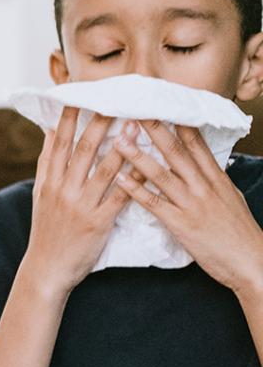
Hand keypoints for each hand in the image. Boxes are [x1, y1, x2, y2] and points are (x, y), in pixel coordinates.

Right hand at [22, 107, 133, 295]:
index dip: (70, 119)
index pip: (59, 143)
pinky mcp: (98, 222)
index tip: (79, 96)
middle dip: (99, 123)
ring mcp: (81, 205)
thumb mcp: (40, 195)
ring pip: (104, 169)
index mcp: (49, 181)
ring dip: (122, 145)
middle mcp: (63, 189)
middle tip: (114, 101)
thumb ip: (47, 163)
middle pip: (83, 150)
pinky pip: (120, 196)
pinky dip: (134, 180)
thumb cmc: (47, 230)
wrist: (47, 268)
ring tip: (136, 125)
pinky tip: (147, 165)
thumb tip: (51, 131)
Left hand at [115, 121, 262, 296]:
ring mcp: (192, 204)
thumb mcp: (230, 197)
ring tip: (118, 140)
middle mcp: (203, 186)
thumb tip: (205, 161)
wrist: (252, 263)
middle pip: (176, 151)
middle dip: (154, 130)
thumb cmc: (239, 232)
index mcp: (216, 177)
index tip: (160, 104)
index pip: (195, 142)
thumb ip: (214, 178)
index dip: (176, 122)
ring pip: (161, 174)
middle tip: (134, 110)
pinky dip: (135, 190)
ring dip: (136, 156)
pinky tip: (119, 179)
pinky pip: (154, 204)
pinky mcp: (181, 224)